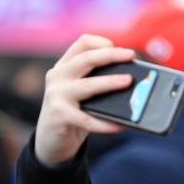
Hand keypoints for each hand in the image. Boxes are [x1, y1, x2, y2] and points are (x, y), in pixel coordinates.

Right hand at [35, 35, 135, 167]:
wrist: (51, 140)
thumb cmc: (74, 114)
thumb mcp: (83, 93)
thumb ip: (98, 82)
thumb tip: (132, 81)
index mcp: (65, 66)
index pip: (83, 43)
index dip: (104, 44)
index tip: (124, 51)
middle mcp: (58, 76)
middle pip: (86, 58)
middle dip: (111, 55)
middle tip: (130, 56)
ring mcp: (56, 94)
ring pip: (88, 85)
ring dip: (110, 83)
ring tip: (128, 82)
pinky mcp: (59, 115)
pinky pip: (87, 119)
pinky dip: (105, 124)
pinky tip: (119, 126)